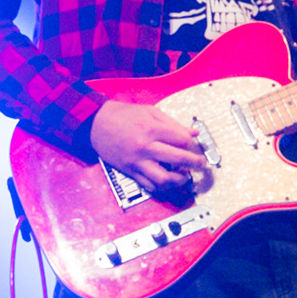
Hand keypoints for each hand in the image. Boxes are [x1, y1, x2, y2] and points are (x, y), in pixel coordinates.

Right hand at [88, 99, 211, 203]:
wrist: (96, 124)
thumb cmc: (122, 115)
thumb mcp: (149, 111)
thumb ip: (172, 123)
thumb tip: (192, 133)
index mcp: (151, 129)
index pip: (181, 140)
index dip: (192, 144)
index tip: (194, 144)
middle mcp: (145, 147)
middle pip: (178, 159)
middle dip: (194, 163)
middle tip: (201, 164)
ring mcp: (137, 162)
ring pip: (164, 178)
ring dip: (179, 179)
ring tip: (184, 175)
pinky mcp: (130, 171)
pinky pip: (149, 185)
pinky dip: (162, 186)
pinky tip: (168, 180)